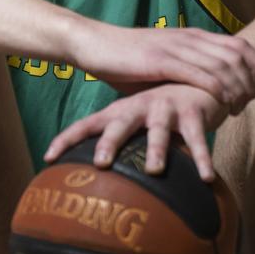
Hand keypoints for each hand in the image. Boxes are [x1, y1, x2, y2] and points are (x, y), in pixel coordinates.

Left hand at [44, 84, 229, 182]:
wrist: (198, 75)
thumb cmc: (161, 106)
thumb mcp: (136, 119)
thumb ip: (120, 140)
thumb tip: (96, 175)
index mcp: (120, 110)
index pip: (87, 125)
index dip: (67, 139)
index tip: (47, 158)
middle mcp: (140, 107)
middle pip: (119, 125)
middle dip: (109, 143)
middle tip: (101, 164)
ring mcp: (166, 107)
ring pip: (159, 131)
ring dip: (156, 149)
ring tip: (154, 170)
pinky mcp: (193, 111)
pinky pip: (197, 138)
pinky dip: (202, 158)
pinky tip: (206, 178)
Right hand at [76, 24, 254, 110]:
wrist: (95, 44)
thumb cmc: (127, 58)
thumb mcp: (164, 60)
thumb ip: (185, 70)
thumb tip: (203, 91)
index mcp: (193, 36)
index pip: (239, 45)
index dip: (254, 66)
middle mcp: (189, 39)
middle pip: (237, 55)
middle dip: (249, 80)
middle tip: (248, 103)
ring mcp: (176, 48)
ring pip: (222, 65)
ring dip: (236, 88)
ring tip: (238, 108)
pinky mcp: (161, 61)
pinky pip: (198, 74)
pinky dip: (216, 89)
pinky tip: (222, 103)